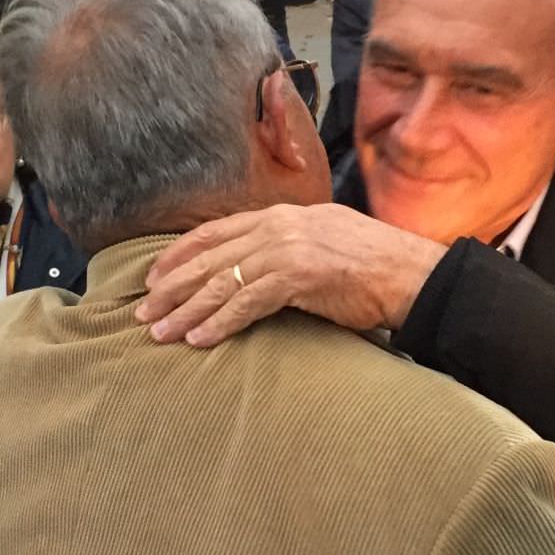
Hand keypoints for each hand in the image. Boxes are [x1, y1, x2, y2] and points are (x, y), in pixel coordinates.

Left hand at [135, 203, 447, 347]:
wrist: (412, 274)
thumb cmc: (374, 266)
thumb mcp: (324, 241)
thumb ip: (288, 247)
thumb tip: (259, 267)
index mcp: (284, 215)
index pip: (216, 231)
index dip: (179, 254)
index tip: (153, 276)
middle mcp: (280, 226)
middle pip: (209, 257)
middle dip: (171, 286)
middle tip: (142, 311)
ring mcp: (288, 249)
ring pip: (221, 282)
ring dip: (186, 310)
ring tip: (160, 333)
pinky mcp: (298, 276)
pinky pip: (246, 303)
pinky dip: (219, 323)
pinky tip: (199, 339)